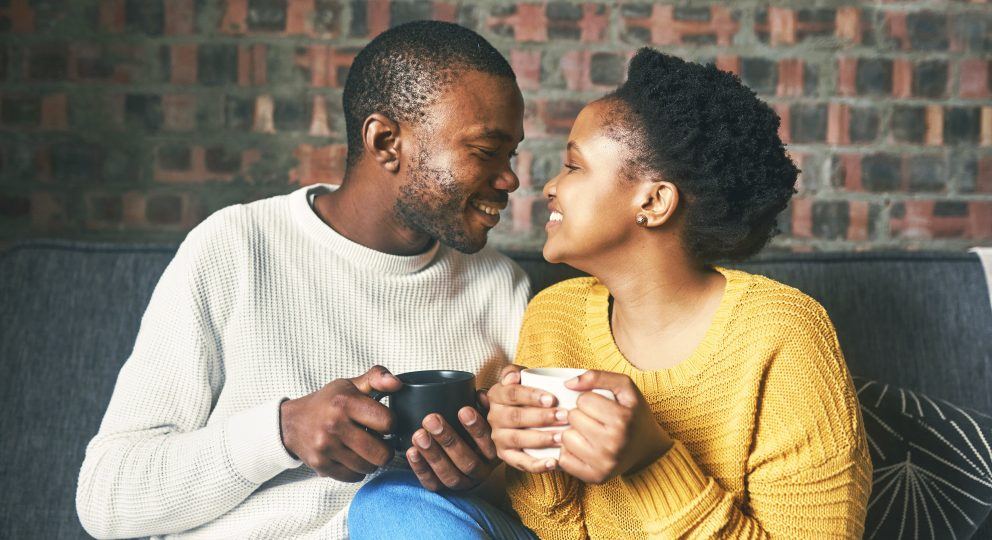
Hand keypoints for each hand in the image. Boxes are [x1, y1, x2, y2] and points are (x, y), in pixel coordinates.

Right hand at [279, 365, 401, 482]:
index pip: (387, 423)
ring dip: (371, 460)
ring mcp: (326, 447)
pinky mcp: (320, 465)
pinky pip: (354, 477)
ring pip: (369, 467)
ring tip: (363, 447)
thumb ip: (377, 378)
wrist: (292, 422)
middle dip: (385, 448)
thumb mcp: (351, 384)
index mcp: (345, 402)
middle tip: (377, 440)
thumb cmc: (327, 402)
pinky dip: (357, 470)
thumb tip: (397, 383)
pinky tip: (351, 457)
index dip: (390, 423)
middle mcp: (334, 425)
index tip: (382, 422)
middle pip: (382, 453)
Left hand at [404, 400, 497, 491]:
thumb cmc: (475, 430)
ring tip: (418, 435)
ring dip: (432, 455)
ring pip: (450, 475)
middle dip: (448, 440)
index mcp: (493, 454)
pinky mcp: (444, 489)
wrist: (467, 455)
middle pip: (467, 461)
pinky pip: (433, 484)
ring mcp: (463, 483)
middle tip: (431, 420)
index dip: (477, 428)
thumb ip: (484, 406)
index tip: (463, 410)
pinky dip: (421, 468)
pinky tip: (412, 451)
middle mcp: (481, 472)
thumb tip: (479, 395)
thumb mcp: (484, 417)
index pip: (489, 444)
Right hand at [486, 365, 568, 473]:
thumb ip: (514, 371)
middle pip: (516, 417)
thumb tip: (512, 377)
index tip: (552, 399)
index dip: (532, 396)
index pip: (512, 393)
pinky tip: (553, 462)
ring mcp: (499, 438)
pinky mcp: (506, 456)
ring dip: (541, 439)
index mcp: (496, 395)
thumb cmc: (526, 395)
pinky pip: (520, 463)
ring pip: (518, 439)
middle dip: (542, 417)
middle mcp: (494, 417)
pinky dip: (537, 465)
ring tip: (562, 437)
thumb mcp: (520, 378)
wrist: (518, 417)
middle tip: (565, 416)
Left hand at [556, 370, 673, 483]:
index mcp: (622, 419)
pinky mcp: (596, 478)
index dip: (589, 400)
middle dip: (580, 415)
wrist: (648, 448)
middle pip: (572, 418)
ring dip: (573, 433)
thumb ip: (598, 377)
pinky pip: (564, 460)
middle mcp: (613, 443)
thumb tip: (568, 384)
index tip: (600, 406)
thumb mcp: (625, 388)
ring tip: (589, 433)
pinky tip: (584, 448)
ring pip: (565, 438)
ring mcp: (604, 463)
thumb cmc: (634, 414)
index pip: (583, 400)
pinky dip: (570, 452)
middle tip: (594, 420)